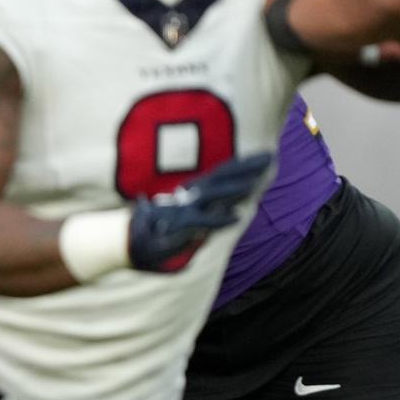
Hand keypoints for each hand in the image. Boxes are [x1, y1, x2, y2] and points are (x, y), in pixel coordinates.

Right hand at [128, 151, 275, 272]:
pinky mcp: (176, 225)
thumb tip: (230, 213)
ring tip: (257, 182)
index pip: (222, 175)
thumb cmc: (159, 234)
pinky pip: (201, 222)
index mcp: (194, 193)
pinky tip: (237, 218)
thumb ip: (210, 217)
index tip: (266, 157)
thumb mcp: (190, 222)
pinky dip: (218, 219)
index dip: (243, 166)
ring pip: (213, 195)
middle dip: (246, 168)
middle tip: (269, 158)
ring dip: (236, 188)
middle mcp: (190, 196)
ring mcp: (183, 208)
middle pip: (222, 178)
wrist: (130, 243)